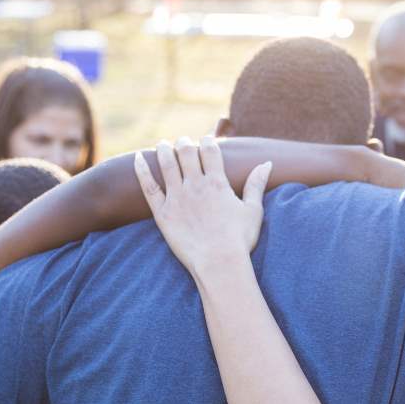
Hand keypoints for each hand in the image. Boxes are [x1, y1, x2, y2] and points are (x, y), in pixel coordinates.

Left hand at [134, 136, 271, 277]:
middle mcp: (196, 185)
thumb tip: (267, 163)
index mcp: (218, 183)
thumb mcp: (253, 210)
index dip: (208, 141)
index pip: (210, 151)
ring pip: (167, 164)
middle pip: (187, 153)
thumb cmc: (240, 239)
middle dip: (185, 143)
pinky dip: (142, 170)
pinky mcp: (163, 213)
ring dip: (164, 150)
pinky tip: (138, 158)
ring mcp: (177, 198)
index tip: (207, 140)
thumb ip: (256, 184)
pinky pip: (149, 187)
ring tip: (162, 144)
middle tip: (184, 142)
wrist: (219, 263)